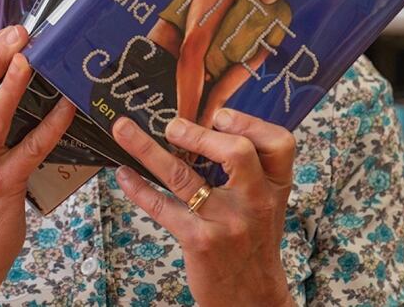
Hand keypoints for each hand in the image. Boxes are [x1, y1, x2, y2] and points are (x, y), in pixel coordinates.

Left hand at [112, 110, 295, 306]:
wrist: (253, 300)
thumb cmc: (252, 241)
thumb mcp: (264, 201)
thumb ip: (247, 167)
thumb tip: (200, 123)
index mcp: (275, 185)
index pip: (278, 143)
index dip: (249, 122)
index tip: (219, 115)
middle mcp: (255, 200)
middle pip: (237, 152)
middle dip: (199, 134)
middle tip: (172, 125)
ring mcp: (227, 221)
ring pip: (183, 176)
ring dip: (147, 149)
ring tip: (124, 130)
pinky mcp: (200, 241)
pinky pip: (163, 207)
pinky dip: (139, 188)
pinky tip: (125, 175)